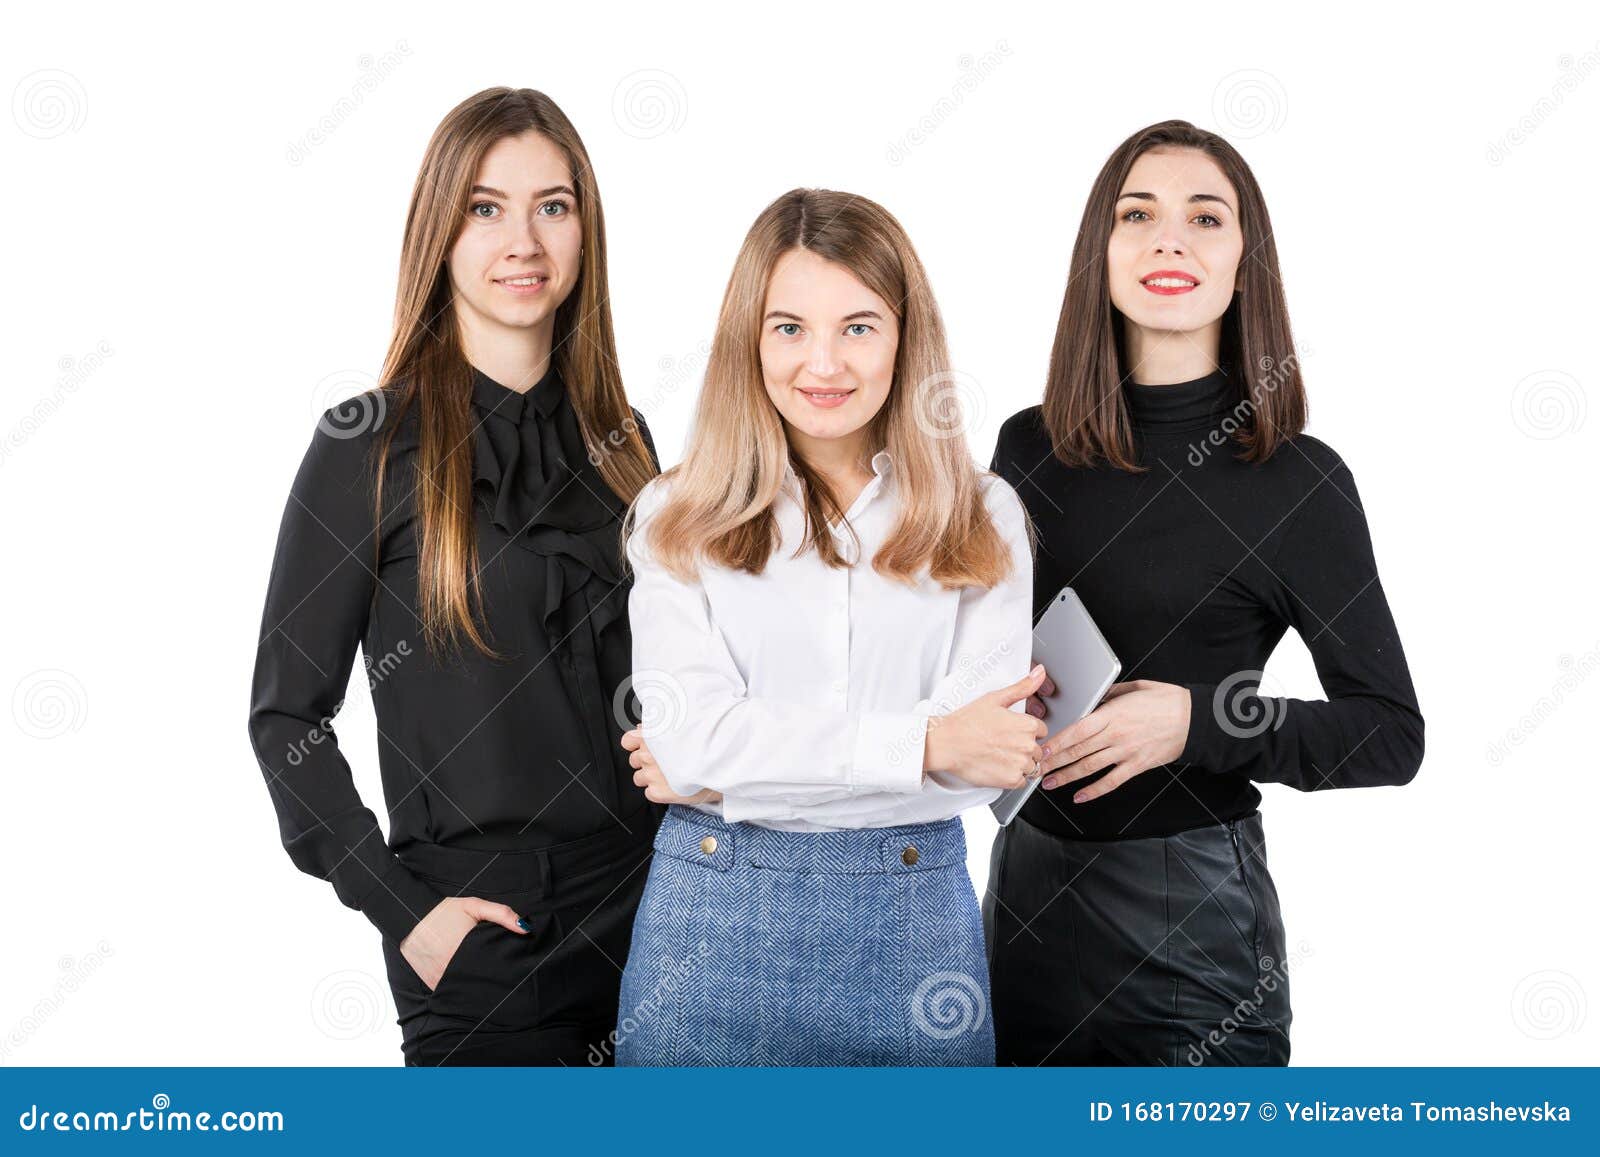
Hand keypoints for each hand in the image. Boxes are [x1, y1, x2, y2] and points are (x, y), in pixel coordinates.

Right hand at [399, 895, 527, 991]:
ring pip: (464, 987)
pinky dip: (456, 987)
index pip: (492, 967)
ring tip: (479, 975)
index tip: (507, 965)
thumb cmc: (445, 912)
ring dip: (472, 983)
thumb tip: (525, 929)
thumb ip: (502, 915)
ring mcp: (440, 977)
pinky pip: (449, 991)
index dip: (501, 967)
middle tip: (493, 970)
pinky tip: (463, 979)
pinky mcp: (431, 983)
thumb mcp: (474, 906)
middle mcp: (452, 967)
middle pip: (479, 979)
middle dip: (488, 976)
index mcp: (466, 949)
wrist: (411, 917)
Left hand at [621, 728, 723, 805]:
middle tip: (664, 762)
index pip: (628, 740)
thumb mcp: (684, 728)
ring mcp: (652, 775)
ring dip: (651, 777)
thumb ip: (660, 727)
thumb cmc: (708, 745)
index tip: (642, 747)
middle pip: (634, 760)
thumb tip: (644, 729)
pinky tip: (673, 786)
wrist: (723, 765)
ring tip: (669, 775)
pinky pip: (649, 792)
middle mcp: (650, 755)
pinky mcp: (658, 792)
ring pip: (639, 778)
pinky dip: (658, 791)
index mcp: (654, 737)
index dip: (635, 744)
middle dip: (646, 762)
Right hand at [925, 664, 1049, 789]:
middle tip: (1001, 744)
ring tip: (998, 756)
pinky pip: (1021, 781)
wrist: (946, 744)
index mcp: (1027, 725)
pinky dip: (1011, 777)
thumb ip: (1023, 687)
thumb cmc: (967, 722)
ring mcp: (1020, 764)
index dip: (1025, 731)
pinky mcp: (1010, 780)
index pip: (1040, 731)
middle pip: (1037, 750)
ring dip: (1019, 763)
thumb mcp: (995, 698)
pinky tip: (997, 766)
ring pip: (1030, 766)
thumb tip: (1040, 673)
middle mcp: (1027, 746)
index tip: (1010, 732)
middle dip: (1023, 748)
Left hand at [1038, 679, 1189, 802]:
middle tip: (1036, 767)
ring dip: (1067, 776)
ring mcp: (1126, 752)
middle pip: (1078, 750)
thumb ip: (1110, 694)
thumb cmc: (1166, 701)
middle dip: (1054, 760)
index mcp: (1112, 714)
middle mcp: (1116, 735)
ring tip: (1049, 783)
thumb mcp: (1134, 688)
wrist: (1194, 718)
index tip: (1042, 747)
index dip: (1057, 741)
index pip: (1078, 730)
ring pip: (1090, 767)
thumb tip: (1094, 698)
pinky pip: (1111, 781)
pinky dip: (1094, 790)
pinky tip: (1080, 796)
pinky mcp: (1137, 765)